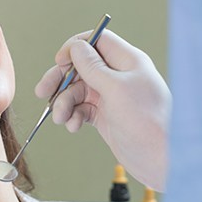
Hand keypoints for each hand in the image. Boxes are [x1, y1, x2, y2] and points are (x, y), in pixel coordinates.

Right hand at [35, 30, 170, 190]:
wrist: (159, 159)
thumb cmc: (147, 121)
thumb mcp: (116, 89)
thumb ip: (92, 67)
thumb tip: (76, 48)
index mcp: (126, 61)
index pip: (96, 41)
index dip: (75, 48)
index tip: (59, 61)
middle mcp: (117, 76)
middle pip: (80, 68)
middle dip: (60, 80)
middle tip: (42, 92)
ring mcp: (111, 96)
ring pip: (77, 91)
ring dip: (64, 103)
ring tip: (61, 118)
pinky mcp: (105, 115)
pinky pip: (81, 109)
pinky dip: (73, 116)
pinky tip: (74, 126)